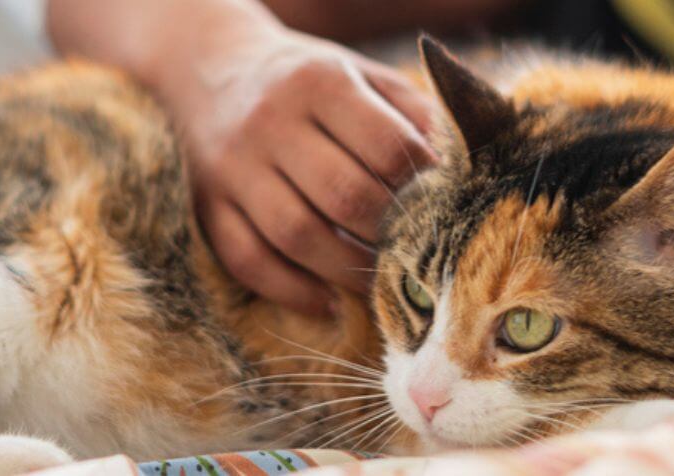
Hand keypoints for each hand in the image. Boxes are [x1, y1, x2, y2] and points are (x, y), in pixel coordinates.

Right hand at [167, 33, 439, 315]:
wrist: (211, 69)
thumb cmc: (308, 82)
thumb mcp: (361, 75)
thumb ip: (413, 113)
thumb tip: (466, 168)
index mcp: (319, 82)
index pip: (385, 146)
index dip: (422, 184)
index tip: (443, 206)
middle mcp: (270, 121)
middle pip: (344, 195)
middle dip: (389, 233)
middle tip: (415, 252)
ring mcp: (233, 166)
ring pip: (296, 235)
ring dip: (346, 269)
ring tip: (377, 281)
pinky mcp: (207, 204)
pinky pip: (248, 260)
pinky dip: (291, 290)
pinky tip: (327, 302)